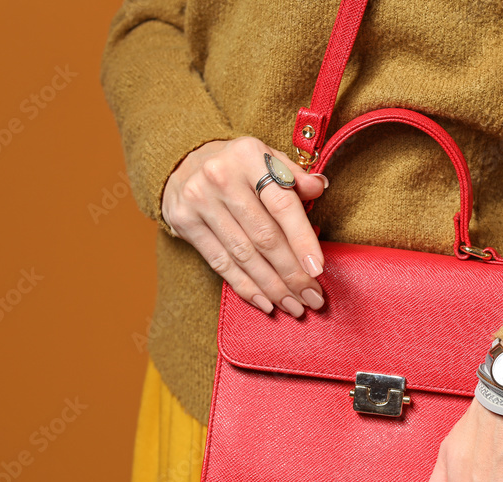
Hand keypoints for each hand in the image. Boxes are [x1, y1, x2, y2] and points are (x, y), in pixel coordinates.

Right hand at [161, 136, 329, 317]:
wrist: (182, 162)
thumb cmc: (238, 166)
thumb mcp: (266, 157)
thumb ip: (294, 174)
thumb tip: (320, 186)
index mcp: (248, 156)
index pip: (282, 205)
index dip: (302, 240)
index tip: (318, 269)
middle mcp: (221, 177)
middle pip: (264, 236)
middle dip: (292, 273)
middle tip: (313, 297)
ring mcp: (199, 201)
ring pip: (244, 255)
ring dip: (273, 287)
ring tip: (294, 305)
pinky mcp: (184, 223)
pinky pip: (220, 263)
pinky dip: (246, 286)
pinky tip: (266, 302)